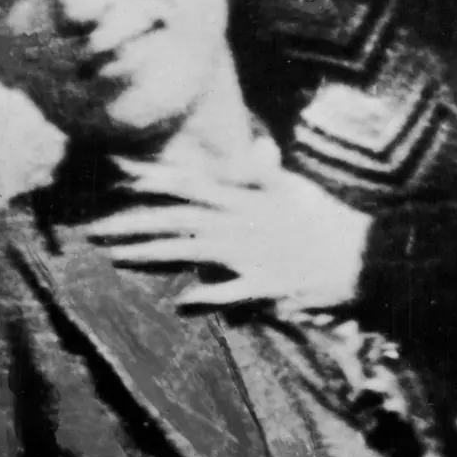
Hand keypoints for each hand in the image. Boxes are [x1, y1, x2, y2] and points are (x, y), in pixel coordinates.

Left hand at [75, 165, 369, 313]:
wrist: (364, 254)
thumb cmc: (327, 219)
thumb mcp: (293, 188)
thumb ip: (263, 174)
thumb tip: (246, 156)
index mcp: (246, 197)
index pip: (190, 181)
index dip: (152, 176)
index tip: (115, 172)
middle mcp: (241, 221)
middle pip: (177, 217)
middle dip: (133, 220)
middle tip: (92, 228)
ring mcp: (251, 253)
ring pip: (192, 250)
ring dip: (152, 253)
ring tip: (116, 256)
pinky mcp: (266, 284)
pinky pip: (231, 291)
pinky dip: (208, 294)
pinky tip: (183, 300)